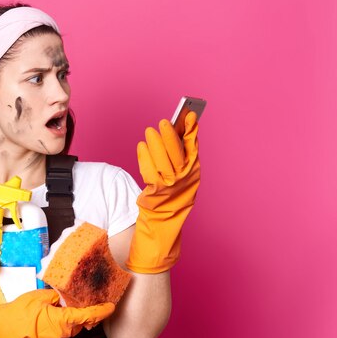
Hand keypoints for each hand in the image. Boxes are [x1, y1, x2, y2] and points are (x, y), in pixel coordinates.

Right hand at [0, 289, 114, 337]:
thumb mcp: (38, 297)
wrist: (1, 334)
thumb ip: (55, 296)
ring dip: (65, 322)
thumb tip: (63, 296)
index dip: (102, 311)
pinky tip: (43, 323)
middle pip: (79, 324)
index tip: (110, 306)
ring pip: (68, 332)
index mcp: (64, 321)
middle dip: (79, 315)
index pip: (89, 316)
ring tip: (51, 312)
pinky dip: (55, 330)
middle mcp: (63, 335)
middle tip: (75, 303)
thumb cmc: (18, 314)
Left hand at [126, 111, 199, 272]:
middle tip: (163, 122)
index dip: (192, 131)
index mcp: (194, 171)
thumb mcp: (183, 173)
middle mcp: (184, 179)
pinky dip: (145, 156)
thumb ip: (183, 153)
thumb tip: (179, 128)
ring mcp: (170, 187)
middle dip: (170, 136)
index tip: (188, 115)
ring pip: (161, 161)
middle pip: (176, 154)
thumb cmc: (173, 192)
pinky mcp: (155, 193)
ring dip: (155, 144)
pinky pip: (149, 171)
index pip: (194, 148)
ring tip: (150, 131)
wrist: (165, 222)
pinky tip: (142, 146)